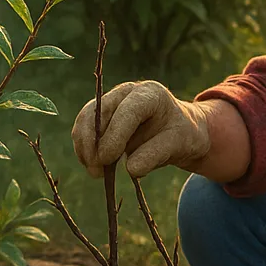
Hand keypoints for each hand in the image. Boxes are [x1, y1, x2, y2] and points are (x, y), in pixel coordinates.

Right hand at [71, 80, 211, 178]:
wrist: (179, 131)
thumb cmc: (181, 135)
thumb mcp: (178, 145)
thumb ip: (156, 154)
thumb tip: (130, 169)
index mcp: (150, 94)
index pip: (126, 112)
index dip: (114, 135)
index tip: (107, 160)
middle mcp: (127, 92)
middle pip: (97, 112)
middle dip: (92, 143)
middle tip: (96, 172)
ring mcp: (111, 101)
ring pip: (85, 120)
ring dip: (84, 148)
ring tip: (95, 172)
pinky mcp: (101, 115)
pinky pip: (83, 130)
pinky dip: (84, 149)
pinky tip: (93, 166)